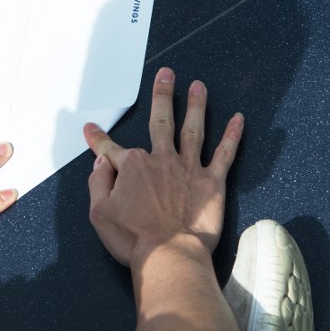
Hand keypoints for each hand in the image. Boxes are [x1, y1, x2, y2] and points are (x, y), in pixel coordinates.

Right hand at [83, 67, 242, 264]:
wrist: (169, 255)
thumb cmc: (133, 238)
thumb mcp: (99, 212)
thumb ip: (98, 183)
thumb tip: (101, 163)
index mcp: (132, 167)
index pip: (110, 148)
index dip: (98, 139)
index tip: (91, 129)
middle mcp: (161, 160)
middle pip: (160, 122)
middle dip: (162, 95)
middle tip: (167, 75)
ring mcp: (188, 169)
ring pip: (192, 129)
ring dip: (196, 105)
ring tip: (198, 86)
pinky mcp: (212, 184)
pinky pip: (224, 155)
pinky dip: (232, 136)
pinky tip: (238, 119)